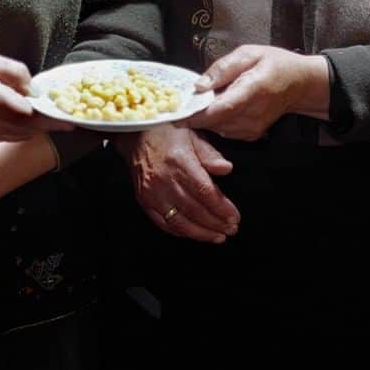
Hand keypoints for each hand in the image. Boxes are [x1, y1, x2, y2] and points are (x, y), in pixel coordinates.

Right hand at [0, 51, 72, 141]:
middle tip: (66, 120)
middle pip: (27, 129)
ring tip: (51, 118)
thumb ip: (16, 73)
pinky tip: (27, 119)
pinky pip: (8, 137)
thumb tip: (35, 91)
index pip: (27, 114)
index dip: (50, 118)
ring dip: (36, 128)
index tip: (69, 120)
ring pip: (19, 136)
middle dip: (48, 125)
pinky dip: (22, 130)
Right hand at [114, 125, 238, 243]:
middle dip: (216, 223)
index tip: (234, 216)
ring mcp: (152, 193)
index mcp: (180, 161)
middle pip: (195, 210)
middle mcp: (165, 180)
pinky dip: (181, 232)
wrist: (135, 135)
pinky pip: (164, 224)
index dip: (221, 207)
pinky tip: (195, 233)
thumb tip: (227, 169)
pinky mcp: (144, 201)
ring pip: (180, 222)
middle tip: (231, 229)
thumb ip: (210, 154)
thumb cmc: (166, 132)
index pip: (205, 191)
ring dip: (201, 233)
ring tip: (218, 236)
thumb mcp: (192, 134)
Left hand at [180, 45, 329, 140]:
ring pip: (217, 128)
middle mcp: (253, 114)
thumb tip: (199, 85)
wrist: (299, 84)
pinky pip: (224, 130)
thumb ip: (223, 68)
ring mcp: (253, 128)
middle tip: (178, 103)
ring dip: (203, 118)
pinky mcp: (251, 135)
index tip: (175, 114)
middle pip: (214, 121)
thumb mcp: (249, 53)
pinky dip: (215, 121)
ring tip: (198, 102)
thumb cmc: (274, 63)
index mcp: (252, 90)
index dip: (195, 115)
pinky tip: (216, 106)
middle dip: (193, 114)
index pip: (219, 109)